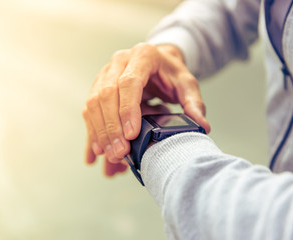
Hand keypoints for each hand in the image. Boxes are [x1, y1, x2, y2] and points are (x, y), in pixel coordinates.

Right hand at [82, 43, 209, 176]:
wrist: (159, 62)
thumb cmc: (171, 73)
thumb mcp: (187, 84)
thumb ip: (194, 103)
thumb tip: (202, 127)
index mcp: (143, 55)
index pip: (129, 83)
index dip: (128, 110)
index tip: (131, 135)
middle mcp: (119, 61)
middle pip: (107, 95)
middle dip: (112, 127)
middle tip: (120, 153)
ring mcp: (105, 73)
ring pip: (94, 104)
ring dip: (100, 132)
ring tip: (110, 156)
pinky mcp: (98, 86)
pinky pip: (90, 110)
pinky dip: (93, 132)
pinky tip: (96, 152)